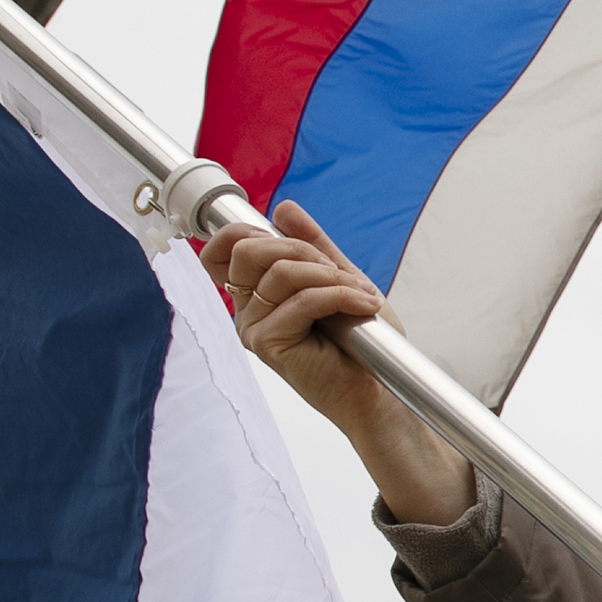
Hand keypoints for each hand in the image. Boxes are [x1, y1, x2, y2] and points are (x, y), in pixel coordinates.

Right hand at [201, 201, 474, 525]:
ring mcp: (253, 330)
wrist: (379, 393)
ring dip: (332, 277)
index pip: (222, 251)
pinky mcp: (269, 346)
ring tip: (362, 296)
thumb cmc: (361, 344)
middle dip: (301, 248)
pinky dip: (341, 295)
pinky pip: (302, 300)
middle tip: (339, 272)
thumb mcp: (339, 279)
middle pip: (248, 251)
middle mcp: (246, 312)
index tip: (286, 237)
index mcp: (256, 296)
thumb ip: (312, 244)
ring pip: (281, 273)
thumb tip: (283, 209)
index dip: (243, 231)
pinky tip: (365, 305)